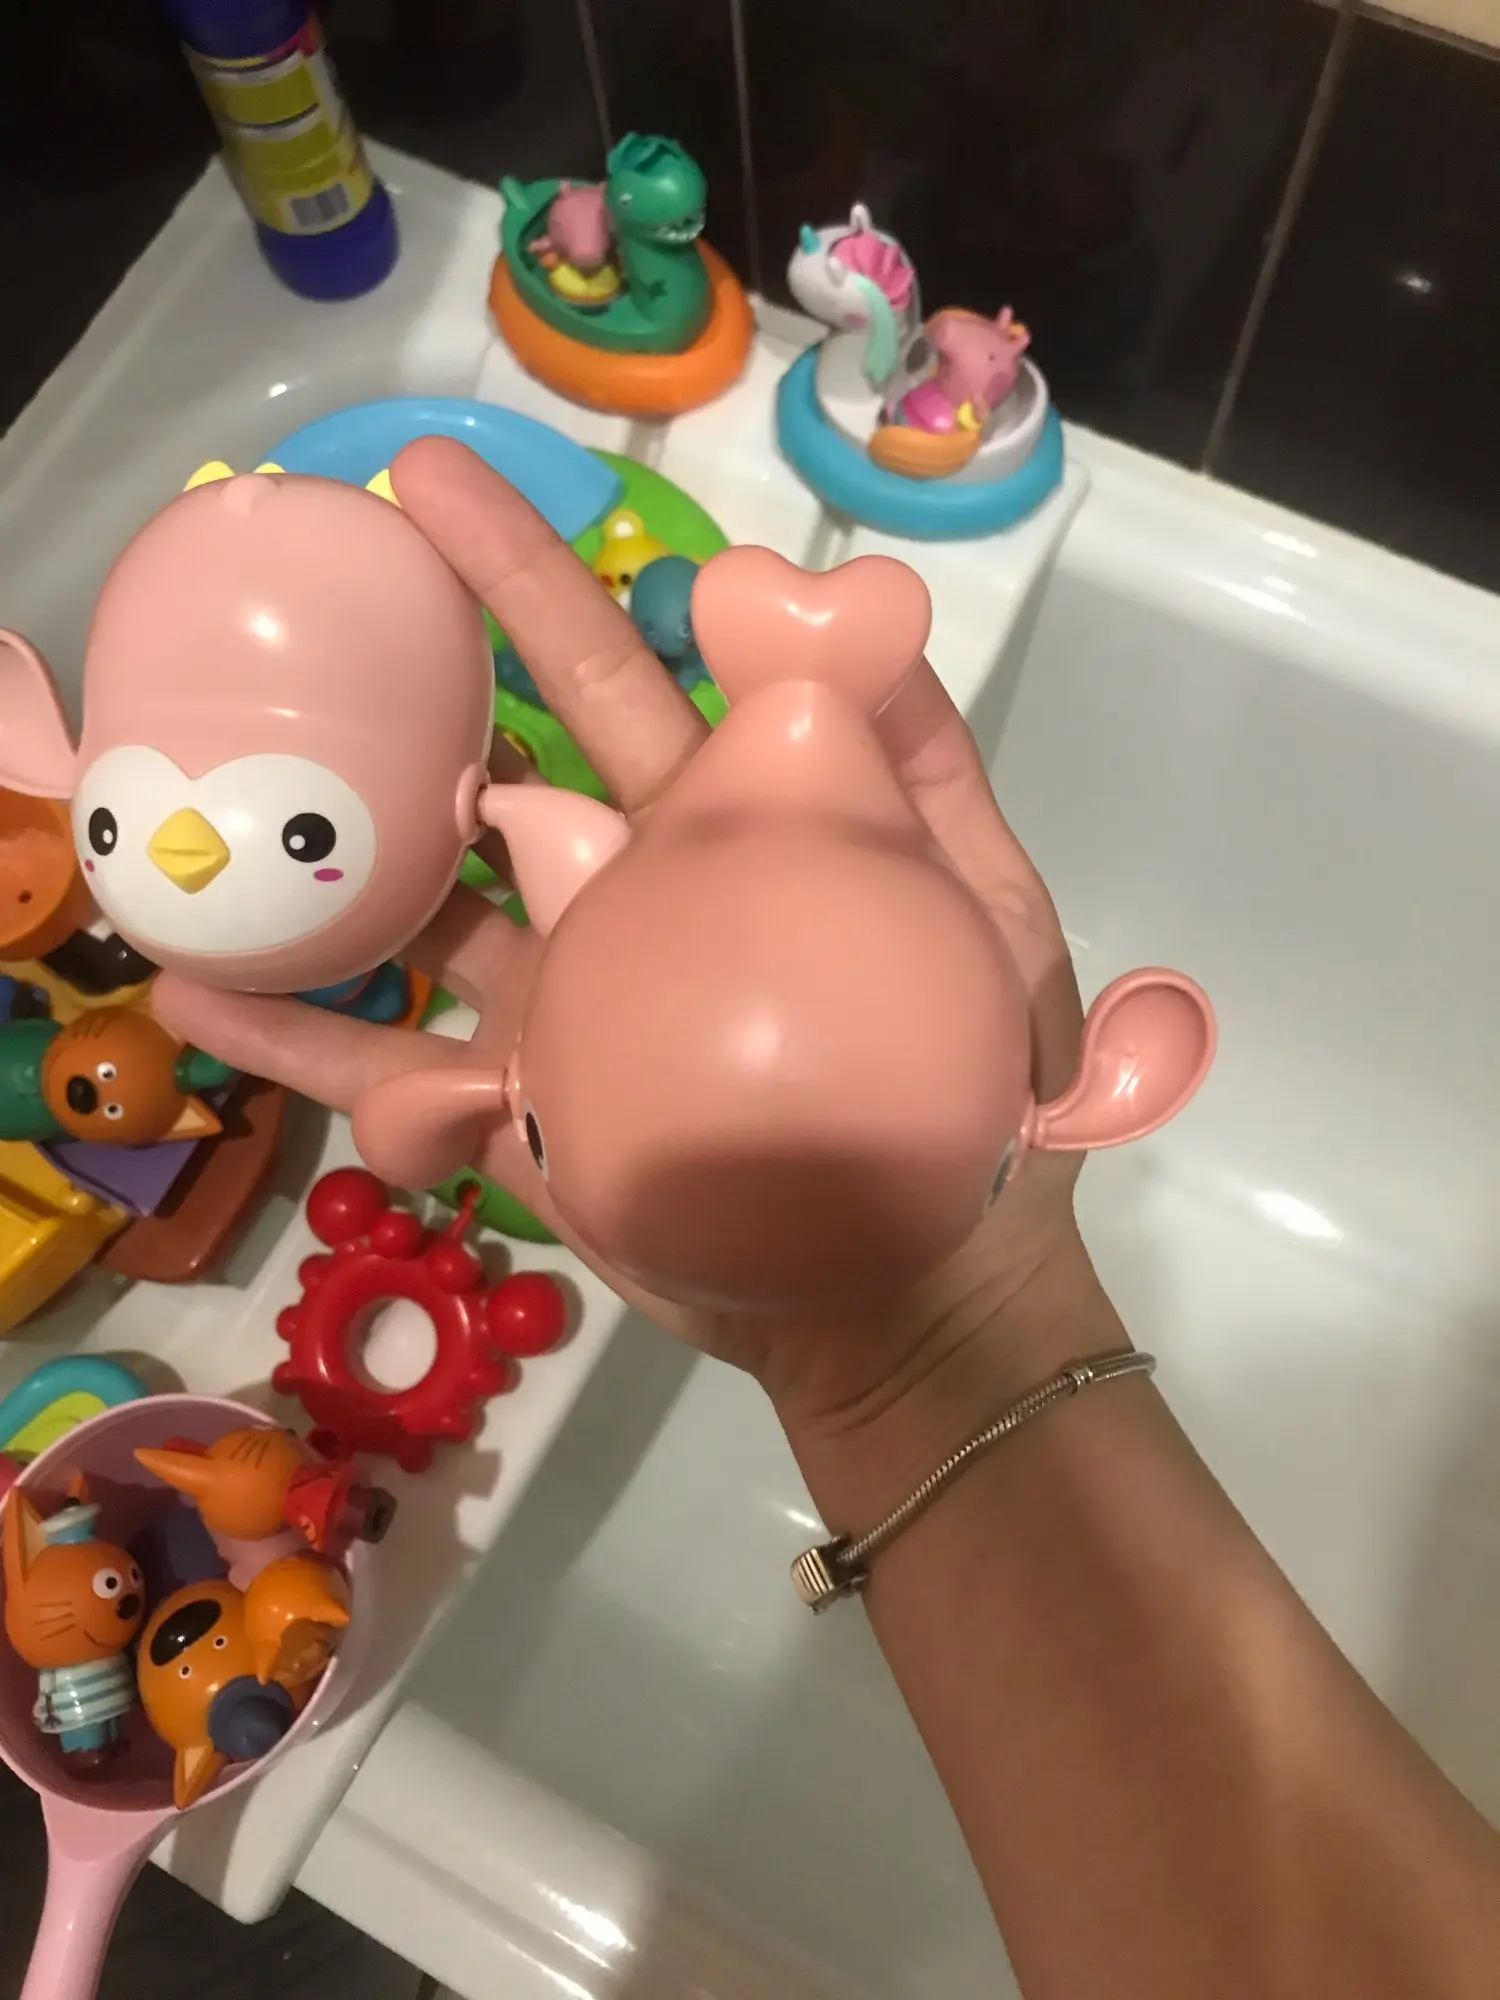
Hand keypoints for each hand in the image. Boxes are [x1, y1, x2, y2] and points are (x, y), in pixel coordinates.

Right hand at [154, 437, 1099, 1457]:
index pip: (620, 677)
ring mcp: (556, 1000)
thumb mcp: (980, 912)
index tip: (435, 487)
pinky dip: (305, 1041)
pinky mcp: (517, 1109)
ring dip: (322, 855)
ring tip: (210, 794)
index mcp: (720, 827)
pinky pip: (394, 1070)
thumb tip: (855, 604)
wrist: (917, 1284)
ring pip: (418, 910)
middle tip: (300, 583)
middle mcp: (619, 894)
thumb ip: (918, 767)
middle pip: (494, 763)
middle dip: (405, 668)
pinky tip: (199, 993)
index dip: (532, 582)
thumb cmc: (962, 1085)